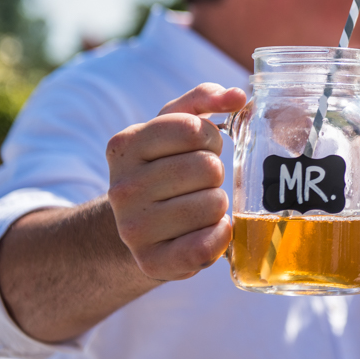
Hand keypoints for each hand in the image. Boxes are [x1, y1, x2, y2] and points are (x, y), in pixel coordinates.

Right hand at [107, 83, 246, 280]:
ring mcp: (133, 228)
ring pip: (213, 205)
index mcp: (126, 144)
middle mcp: (122, 187)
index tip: (199, 148)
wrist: (138, 226)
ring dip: (217, 205)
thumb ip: (204, 98)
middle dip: (214, 173)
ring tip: (198, 206)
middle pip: (208, 168)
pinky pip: (207, 245)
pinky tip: (207, 231)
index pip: (194, 129)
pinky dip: (219, 237)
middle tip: (198, 182)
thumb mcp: (174, 125)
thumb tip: (237, 96)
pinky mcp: (152, 262)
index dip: (209, 138)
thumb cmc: (165, 166)